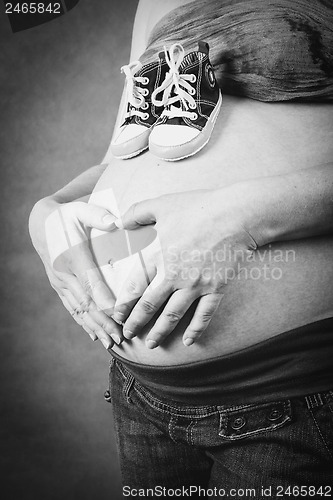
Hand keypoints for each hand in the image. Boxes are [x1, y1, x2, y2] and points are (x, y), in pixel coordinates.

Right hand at [29, 196, 122, 348]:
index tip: (117, 315)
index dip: (103, 300)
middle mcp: (64, 274)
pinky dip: (83, 323)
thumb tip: (116, 222)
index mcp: (72, 256)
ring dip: (94, 327)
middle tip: (119, 337)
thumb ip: (98, 215)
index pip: (90, 282)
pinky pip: (72, 308)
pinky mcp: (59, 287)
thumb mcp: (81, 210)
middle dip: (102, 322)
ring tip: (110, 343)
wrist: (40, 224)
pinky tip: (93, 336)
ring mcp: (60, 283)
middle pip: (86, 302)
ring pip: (78, 310)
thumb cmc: (66, 216)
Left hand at [112, 188, 256, 347]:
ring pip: (173, 315)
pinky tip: (188, 341)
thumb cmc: (199, 207)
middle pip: (150, 306)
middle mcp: (174, 275)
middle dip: (136, 323)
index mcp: (159, 256)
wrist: (236, 214)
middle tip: (128, 335)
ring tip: (151, 344)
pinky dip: (196, 330)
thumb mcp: (162, 204)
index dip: (124, 304)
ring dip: (160, 332)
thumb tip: (117, 221)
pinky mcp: (216, 288)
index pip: (135, 287)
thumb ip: (136, 213)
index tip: (116, 315)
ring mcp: (196, 285)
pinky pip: (204, 315)